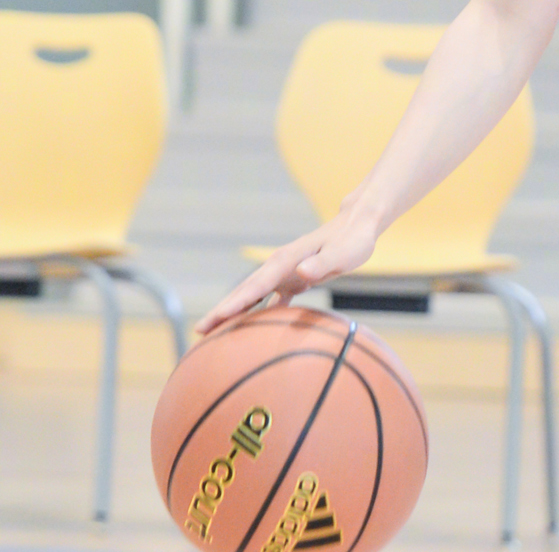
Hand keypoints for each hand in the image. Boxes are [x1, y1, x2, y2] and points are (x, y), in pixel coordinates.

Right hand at [195, 208, 380, 335]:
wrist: (357, 226)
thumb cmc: (353, 241)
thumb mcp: (342, 253)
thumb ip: (321, 263)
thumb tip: (301, 273)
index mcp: (286, 261)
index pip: (254, 286)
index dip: (234, 304)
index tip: (216, 319)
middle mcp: (279, 266)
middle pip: (245, 291)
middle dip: (223, 310)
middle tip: (200, 331)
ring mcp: (284, 272)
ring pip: (253, 295)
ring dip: (234, 312)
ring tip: (214, 331)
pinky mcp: (293, 279)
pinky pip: (269, 299)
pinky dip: (256, 312)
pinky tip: (249, 329)